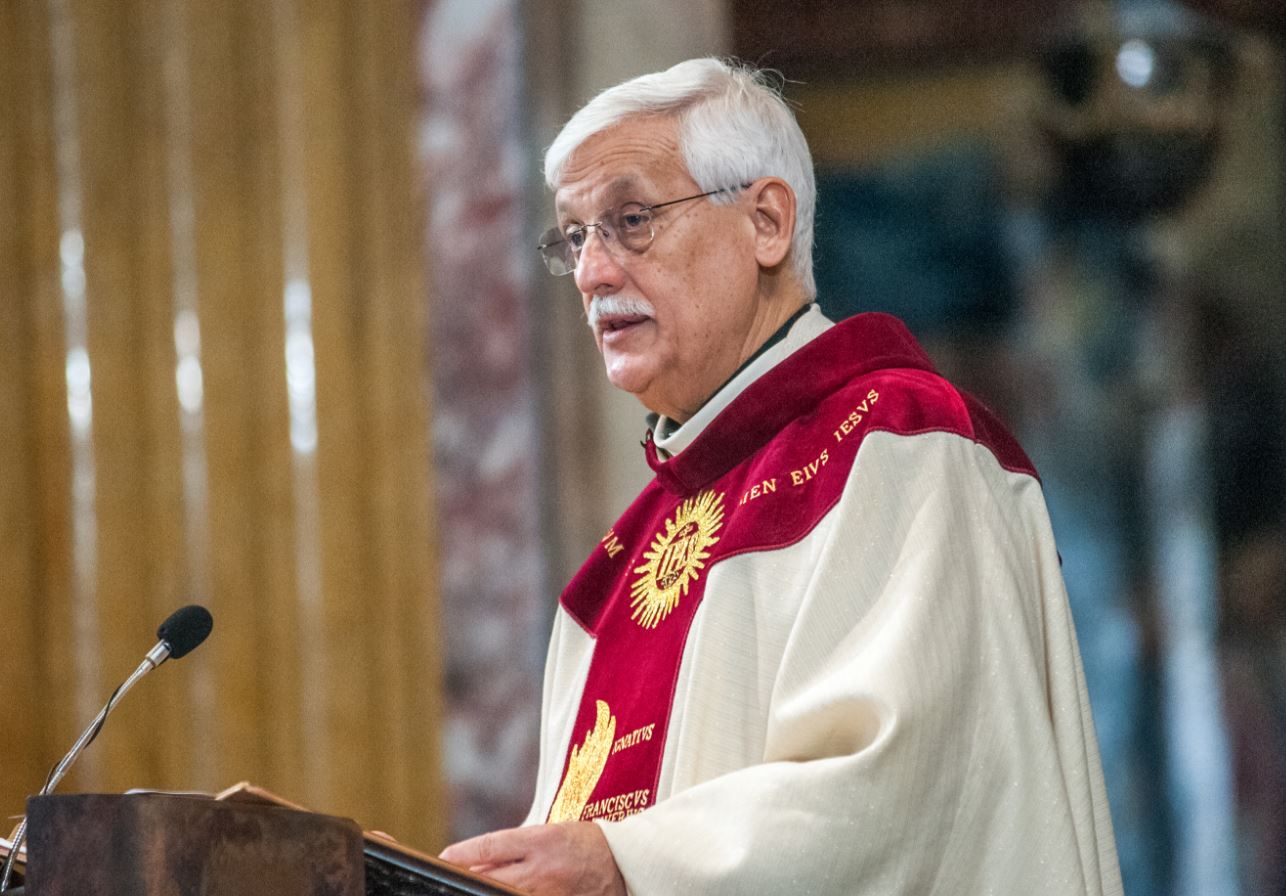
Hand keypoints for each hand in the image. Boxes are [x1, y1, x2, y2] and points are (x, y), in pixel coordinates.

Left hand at [439, 822, 624, 895]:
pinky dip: (510, 895)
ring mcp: (550, 892)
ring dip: (490, 890)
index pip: (492, 845)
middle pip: (492, 877)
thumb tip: (479, 861)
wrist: (626, 864)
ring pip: (505, 894)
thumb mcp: (551, 833)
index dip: (464, 852)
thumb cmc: (586, 844)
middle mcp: (543, 867)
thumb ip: (517, 847)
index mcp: (542, 839)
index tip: (445, 857)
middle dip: (470, 879)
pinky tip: (503, 892)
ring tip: (480, 888)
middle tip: (456, 880)